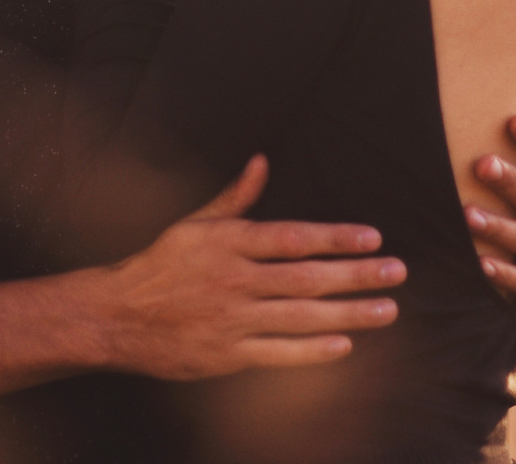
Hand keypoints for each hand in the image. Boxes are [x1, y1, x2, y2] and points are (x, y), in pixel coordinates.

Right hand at [95, 156, 401, 380]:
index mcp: (228, 242)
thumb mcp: (196, 224)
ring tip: (387, 310)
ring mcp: (231, 320)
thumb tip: (262, 160)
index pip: (292, 237)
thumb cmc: (162, 264)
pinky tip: (344, 344)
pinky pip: (278, 354)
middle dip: (357, 275)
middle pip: (306, 278)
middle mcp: (233, 280)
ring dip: (348, 314)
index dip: (335, 237)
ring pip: (301, 317)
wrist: (118, 316)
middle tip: (397, 272)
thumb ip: (236, 197)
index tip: (373, 237)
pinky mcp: (227, 355)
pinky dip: (313, 351)